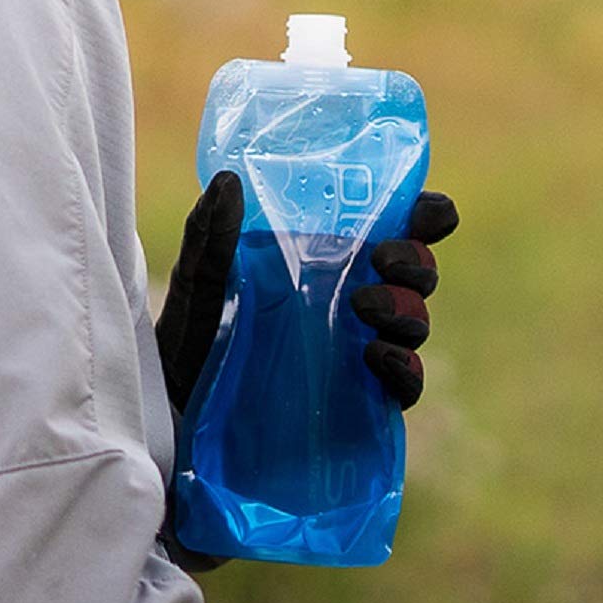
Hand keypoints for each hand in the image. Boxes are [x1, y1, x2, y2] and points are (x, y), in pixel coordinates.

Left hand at [156, 182, 458, 415]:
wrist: (176, 421)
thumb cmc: (191, 346)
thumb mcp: (198, 287)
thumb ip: (211, 237)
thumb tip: (229, 181)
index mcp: (329, 262)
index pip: (398, 229)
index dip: (426, 216)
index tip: (425, 211)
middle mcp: (353, 303)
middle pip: (418, 274)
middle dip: (415, 260)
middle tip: (384, 259)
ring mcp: (360, 352)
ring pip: (416, 323)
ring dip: (406, 308)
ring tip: (365, 306)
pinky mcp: (359, 404)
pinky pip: (405, 384)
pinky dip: (404, 367)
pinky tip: (377, 356)